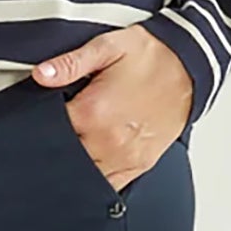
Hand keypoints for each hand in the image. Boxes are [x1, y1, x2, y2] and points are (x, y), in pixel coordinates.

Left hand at [32, 30, 192, 190]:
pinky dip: (97, 177)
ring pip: (83, 174)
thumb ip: (71, 63)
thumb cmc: (152, 56)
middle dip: (56, 143)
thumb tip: (41, 75)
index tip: (40, 113)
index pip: (48, 129)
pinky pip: (109, 184)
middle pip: (63, 154)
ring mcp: (125, 157)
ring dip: (75, 162)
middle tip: (61, 127)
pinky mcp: (139, 165)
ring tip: (76, 143)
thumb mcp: (108, 47)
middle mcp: (108, 141)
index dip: (40, 121)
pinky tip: (92, 162)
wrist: (191, 67)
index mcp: (94, 113)